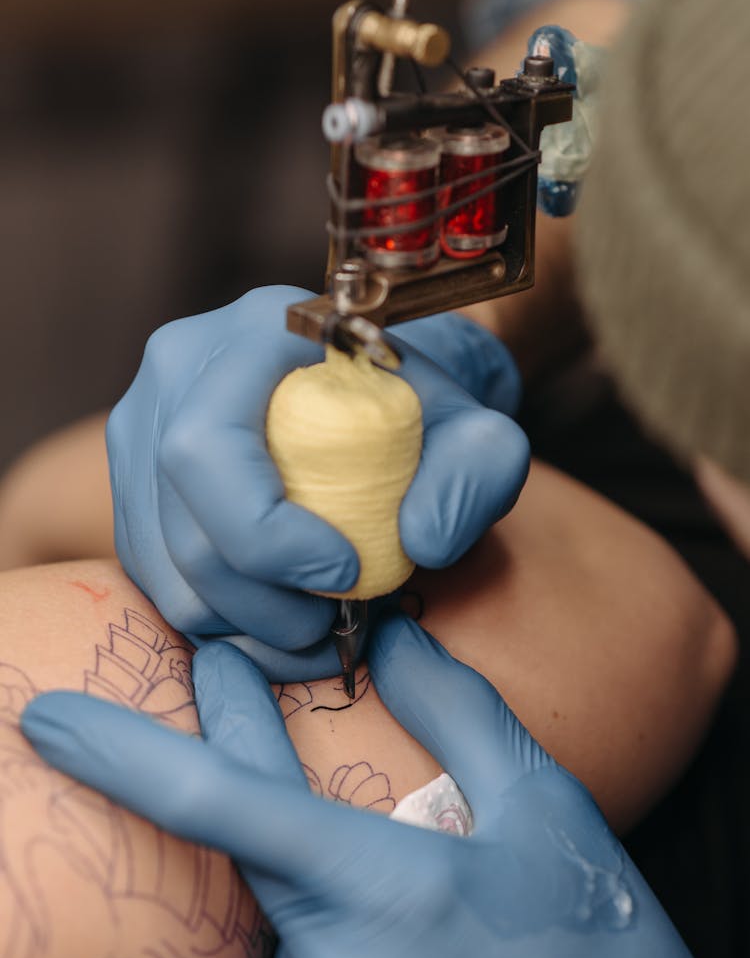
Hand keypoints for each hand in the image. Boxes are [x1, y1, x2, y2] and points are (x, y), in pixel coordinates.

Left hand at [22, 616, 749, 957]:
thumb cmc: (603, 954)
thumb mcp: (547, 810)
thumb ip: (456, 711)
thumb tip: (391, 639)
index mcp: (385, 893)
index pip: (223, 806)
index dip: (121, 754)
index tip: (49, 718)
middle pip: (262, 870)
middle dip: (279, 816)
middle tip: (332, 791)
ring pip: (287, 943)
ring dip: (331, 906)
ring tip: (434, 923)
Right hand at [108, 285, 527, 679]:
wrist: (374, 394)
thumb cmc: (417, 409)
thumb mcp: (472, 426)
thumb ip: (479, 468)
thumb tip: (423, 541)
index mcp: (250, 335)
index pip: (208, 449)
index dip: (267, 534)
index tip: (348, 572)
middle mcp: (176, 376)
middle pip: (183, 528)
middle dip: (265, 602)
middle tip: (338, 619)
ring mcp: (142, 432)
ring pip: (167, 571)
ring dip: (247, 623)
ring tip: (318, 619)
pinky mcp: (136, 488)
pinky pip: (159, 580)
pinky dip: (224, 621)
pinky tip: (282, 615)